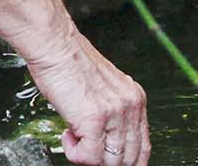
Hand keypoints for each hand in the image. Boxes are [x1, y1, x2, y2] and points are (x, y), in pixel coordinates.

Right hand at [28, 31, 149, 165]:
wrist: (54, 44)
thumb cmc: (68, 59)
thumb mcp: (101, 85)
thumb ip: (110, 108)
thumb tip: (104, 135)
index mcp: (134, 98)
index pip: (143, 145)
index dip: (129, 160)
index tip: (112, 160)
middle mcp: (129, 106)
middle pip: (129, 157)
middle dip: (105, 159)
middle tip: (86, 147)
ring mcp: (114, 114)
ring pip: (111, 161)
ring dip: (88, 156)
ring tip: (74, 137)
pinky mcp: (94, 119)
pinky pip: (89, 156)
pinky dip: (75, 153)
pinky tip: (67, 136)